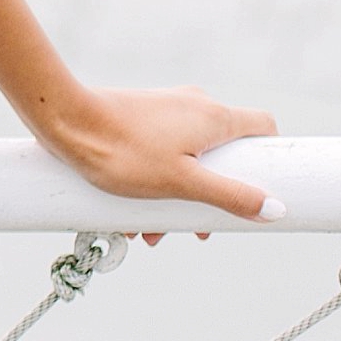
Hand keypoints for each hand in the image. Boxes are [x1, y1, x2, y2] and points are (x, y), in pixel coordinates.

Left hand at [34, 85, 281, 227]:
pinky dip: (152, 184)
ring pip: (185, 158)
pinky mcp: (138, 116)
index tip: (262, 188)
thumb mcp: (182, 183)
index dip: (269, 157)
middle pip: (222, 152)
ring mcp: (164, 108)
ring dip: (175, 198)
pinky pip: (158, 153)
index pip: (263, 127)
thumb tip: (276, 209)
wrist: (64, 120)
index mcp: (214, 116)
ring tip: (148, 234)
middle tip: (194, 231)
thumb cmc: (124, 152)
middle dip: (211, 196)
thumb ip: (229, 196)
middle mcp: (194, 105)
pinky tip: (128, 217)